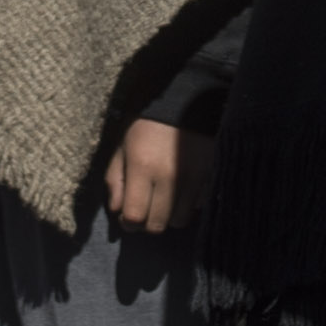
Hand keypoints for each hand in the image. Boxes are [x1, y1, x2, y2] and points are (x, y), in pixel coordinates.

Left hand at [105, 116, 209, 235]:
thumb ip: (115, 180)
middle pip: (157, 225)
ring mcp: (193, 177)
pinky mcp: (210, 175)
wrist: (185, 101)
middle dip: (147, 222)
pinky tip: (182, 190)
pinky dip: (189, 204)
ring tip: (165, 200)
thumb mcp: (122, 147)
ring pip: (179, 220)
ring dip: (169, 215)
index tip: (128, 216)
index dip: (128, 223)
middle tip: (146, 209)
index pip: (134, 216)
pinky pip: (198, 206)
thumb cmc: (146, 125)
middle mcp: (168, 176)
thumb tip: (117, 212)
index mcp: (142, 167)